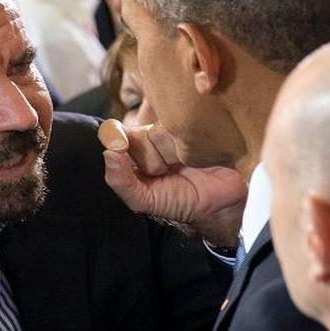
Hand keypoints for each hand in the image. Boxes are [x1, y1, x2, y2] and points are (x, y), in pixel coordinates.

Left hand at [99, 119, 246, 234]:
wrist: (220, 205)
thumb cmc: (179, 201)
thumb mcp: (145, 200)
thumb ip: (122, 182)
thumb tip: (109, 153)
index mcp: (134, 152)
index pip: (113, 132)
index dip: (114, 135)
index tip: (120, 147)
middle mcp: (153, 137)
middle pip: (139, 135)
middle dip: (151, 158)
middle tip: (167, 172)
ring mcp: (176, 129)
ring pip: (163, 131)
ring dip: (174, 153)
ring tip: (188, 165)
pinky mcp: (199, 125)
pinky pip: (187, 126)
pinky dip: (191, 143)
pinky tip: (201, 156)